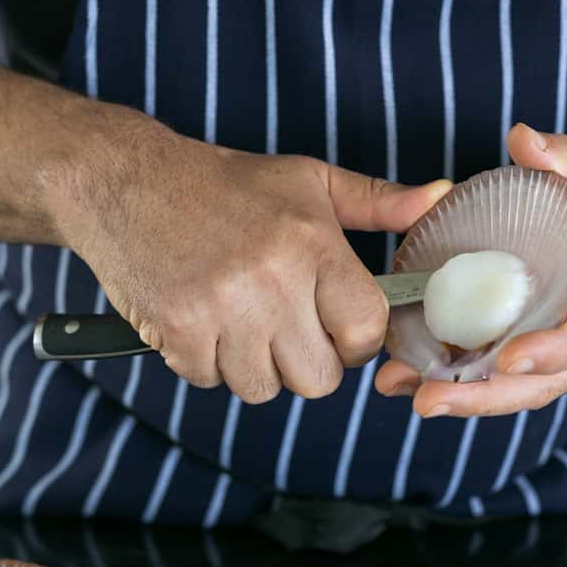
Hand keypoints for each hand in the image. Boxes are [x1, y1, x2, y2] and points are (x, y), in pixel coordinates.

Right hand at [54, 113, 449, 400]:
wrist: (126, 179)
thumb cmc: (226, 183)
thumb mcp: (309, 181)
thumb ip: (380, 201)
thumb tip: (440, 198)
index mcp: (313, 244)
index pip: (366, 331)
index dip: (356, 339)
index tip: (337, 326)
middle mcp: (271, 280)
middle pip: (318, 378)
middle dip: (307, 360)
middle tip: (284, 324)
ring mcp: (221, 309)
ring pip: (264, 387)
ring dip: (255, 364)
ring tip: (240, 318)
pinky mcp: (177, 330)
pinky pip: (211, 381)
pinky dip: (208, 362)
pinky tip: (203, 320)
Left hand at [376, 122, 566, 417]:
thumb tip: (522, 141)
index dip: (553, 349)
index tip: (510, 356)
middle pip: (545, 380)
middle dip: (484, 396)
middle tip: (425, 398)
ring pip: (522, 385)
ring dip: (463, 395)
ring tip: (400, 388)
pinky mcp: (553, 339)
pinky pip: (511, 368)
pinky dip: (466, 375)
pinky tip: (413, 370)